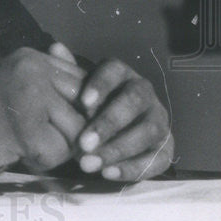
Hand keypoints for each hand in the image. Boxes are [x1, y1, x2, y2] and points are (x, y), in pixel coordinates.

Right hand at [0, 47, 87, 179]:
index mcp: (31, 58)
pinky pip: (58, 152)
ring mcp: (28, 95)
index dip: (78, 111)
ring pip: (77, 132)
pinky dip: (43, 161)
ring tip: (25, 143)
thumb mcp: (17, 87)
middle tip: (39, 137)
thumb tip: (73, 59)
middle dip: (71, 131)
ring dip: (57, 148)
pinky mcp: (24, 128)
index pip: (83, 83)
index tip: (53, 124)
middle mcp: (32, 69)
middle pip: (85, 107)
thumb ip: (50, 77)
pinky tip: (16, 151)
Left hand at [75, 59, 173, 181]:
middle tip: (83, 143)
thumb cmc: (92, 107)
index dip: (101, 85)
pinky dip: (133, 168)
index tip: (82, 102)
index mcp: (122, 75)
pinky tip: (108, 174)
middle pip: (134, 101)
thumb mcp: (78, 90)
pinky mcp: (166, 147)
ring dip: (118, 149)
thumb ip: (68, 71)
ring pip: (147, 131)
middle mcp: (145, 94)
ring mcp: (159, 120)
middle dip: (109, 123)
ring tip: (89, 164)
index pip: (115, 71)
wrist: (118, 133)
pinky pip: (157, 159)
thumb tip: (55, 46)